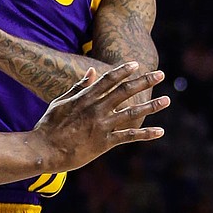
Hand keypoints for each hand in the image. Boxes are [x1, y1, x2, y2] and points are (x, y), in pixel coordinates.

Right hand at [30, 64, 169, 170]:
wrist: (45, 149)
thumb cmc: (50, 124)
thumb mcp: (62, 100)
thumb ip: (79, 86)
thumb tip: (91, 71)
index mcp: (86, 97)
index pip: (109, 79)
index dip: (123, 70)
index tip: (136, 63)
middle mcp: (97, 108)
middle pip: (125, 91)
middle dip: (143, 81)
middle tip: (160, 74)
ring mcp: (102, 125)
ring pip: (132, 113)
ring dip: (151, 105)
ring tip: (167, 100)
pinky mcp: (104, 143)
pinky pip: (129, 136)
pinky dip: (146, 134)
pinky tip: (160, 131)